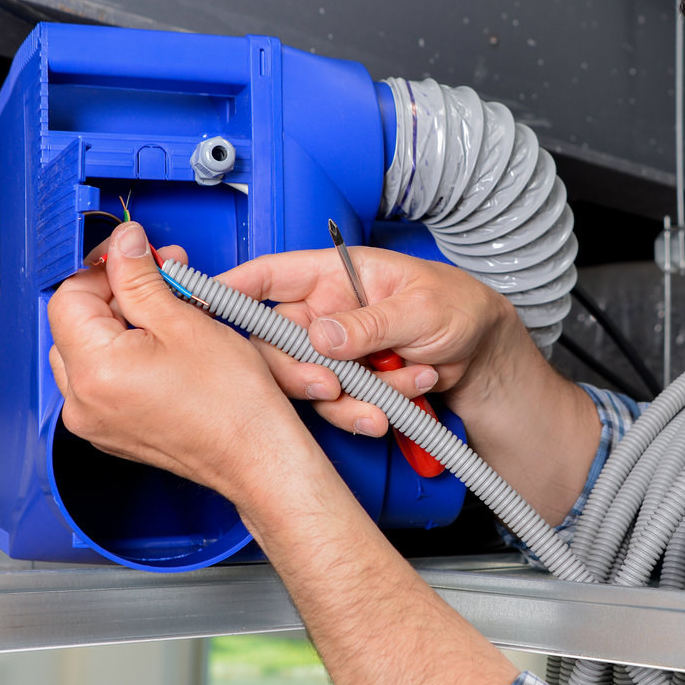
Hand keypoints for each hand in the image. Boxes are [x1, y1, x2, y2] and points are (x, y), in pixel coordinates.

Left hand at [47, 222, 349, 529]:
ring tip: (167, 314)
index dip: (104, 268)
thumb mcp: (184, 321)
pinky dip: (124, 357)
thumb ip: (141, 277)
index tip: (134, 255)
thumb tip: (123, 245)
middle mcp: (82, 401)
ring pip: (86, 351)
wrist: (255, 455)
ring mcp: (93, 420)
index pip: (69, 297)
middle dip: (116, 294)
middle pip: (75, 323)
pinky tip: (162, 348)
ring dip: (120, 324)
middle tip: (160, 279)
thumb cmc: (233, 403)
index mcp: (95, 370)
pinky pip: (100, 381)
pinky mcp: (109, 431)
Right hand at [219, 246, 538, 440]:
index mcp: (334, 275)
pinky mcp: (347, 385)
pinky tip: (406, 396)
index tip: (198, 308)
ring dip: (354, 394)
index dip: (228, 289)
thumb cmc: (460, 309)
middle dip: (301, 370)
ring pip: (307, 382)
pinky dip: (371, 409)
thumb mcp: (423, 309)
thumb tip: (321, 336)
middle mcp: (324, 313)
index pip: (267, 275)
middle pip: (274, 342)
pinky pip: (337, 406)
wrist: (486, 356)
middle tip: (333, 385)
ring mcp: (334, 352)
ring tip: (407, 382)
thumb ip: (370, 322)